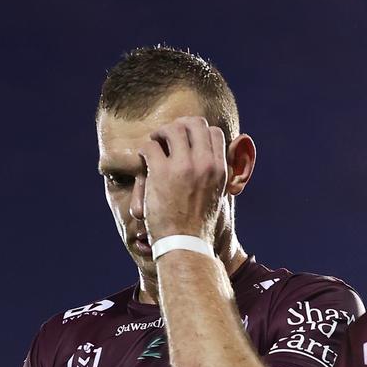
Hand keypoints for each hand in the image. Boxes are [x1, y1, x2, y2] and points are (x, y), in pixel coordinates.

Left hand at [138, 116, 227, 244]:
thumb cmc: (199, 222)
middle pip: (194, 124)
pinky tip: (144, 160)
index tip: (187, 142)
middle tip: (168, 138)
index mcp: (220, 169)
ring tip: (155, 144)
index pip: (213, 132)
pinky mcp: (161, 172)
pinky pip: (150, 146)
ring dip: (160, 134)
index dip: (198, 133)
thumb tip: (221, 155)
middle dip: (179, 127)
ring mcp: (183, 166)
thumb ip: (217, 172)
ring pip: (172, 129)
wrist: (185, 243)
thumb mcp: (218, 194)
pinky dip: (145, 150)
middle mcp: (204, 164)